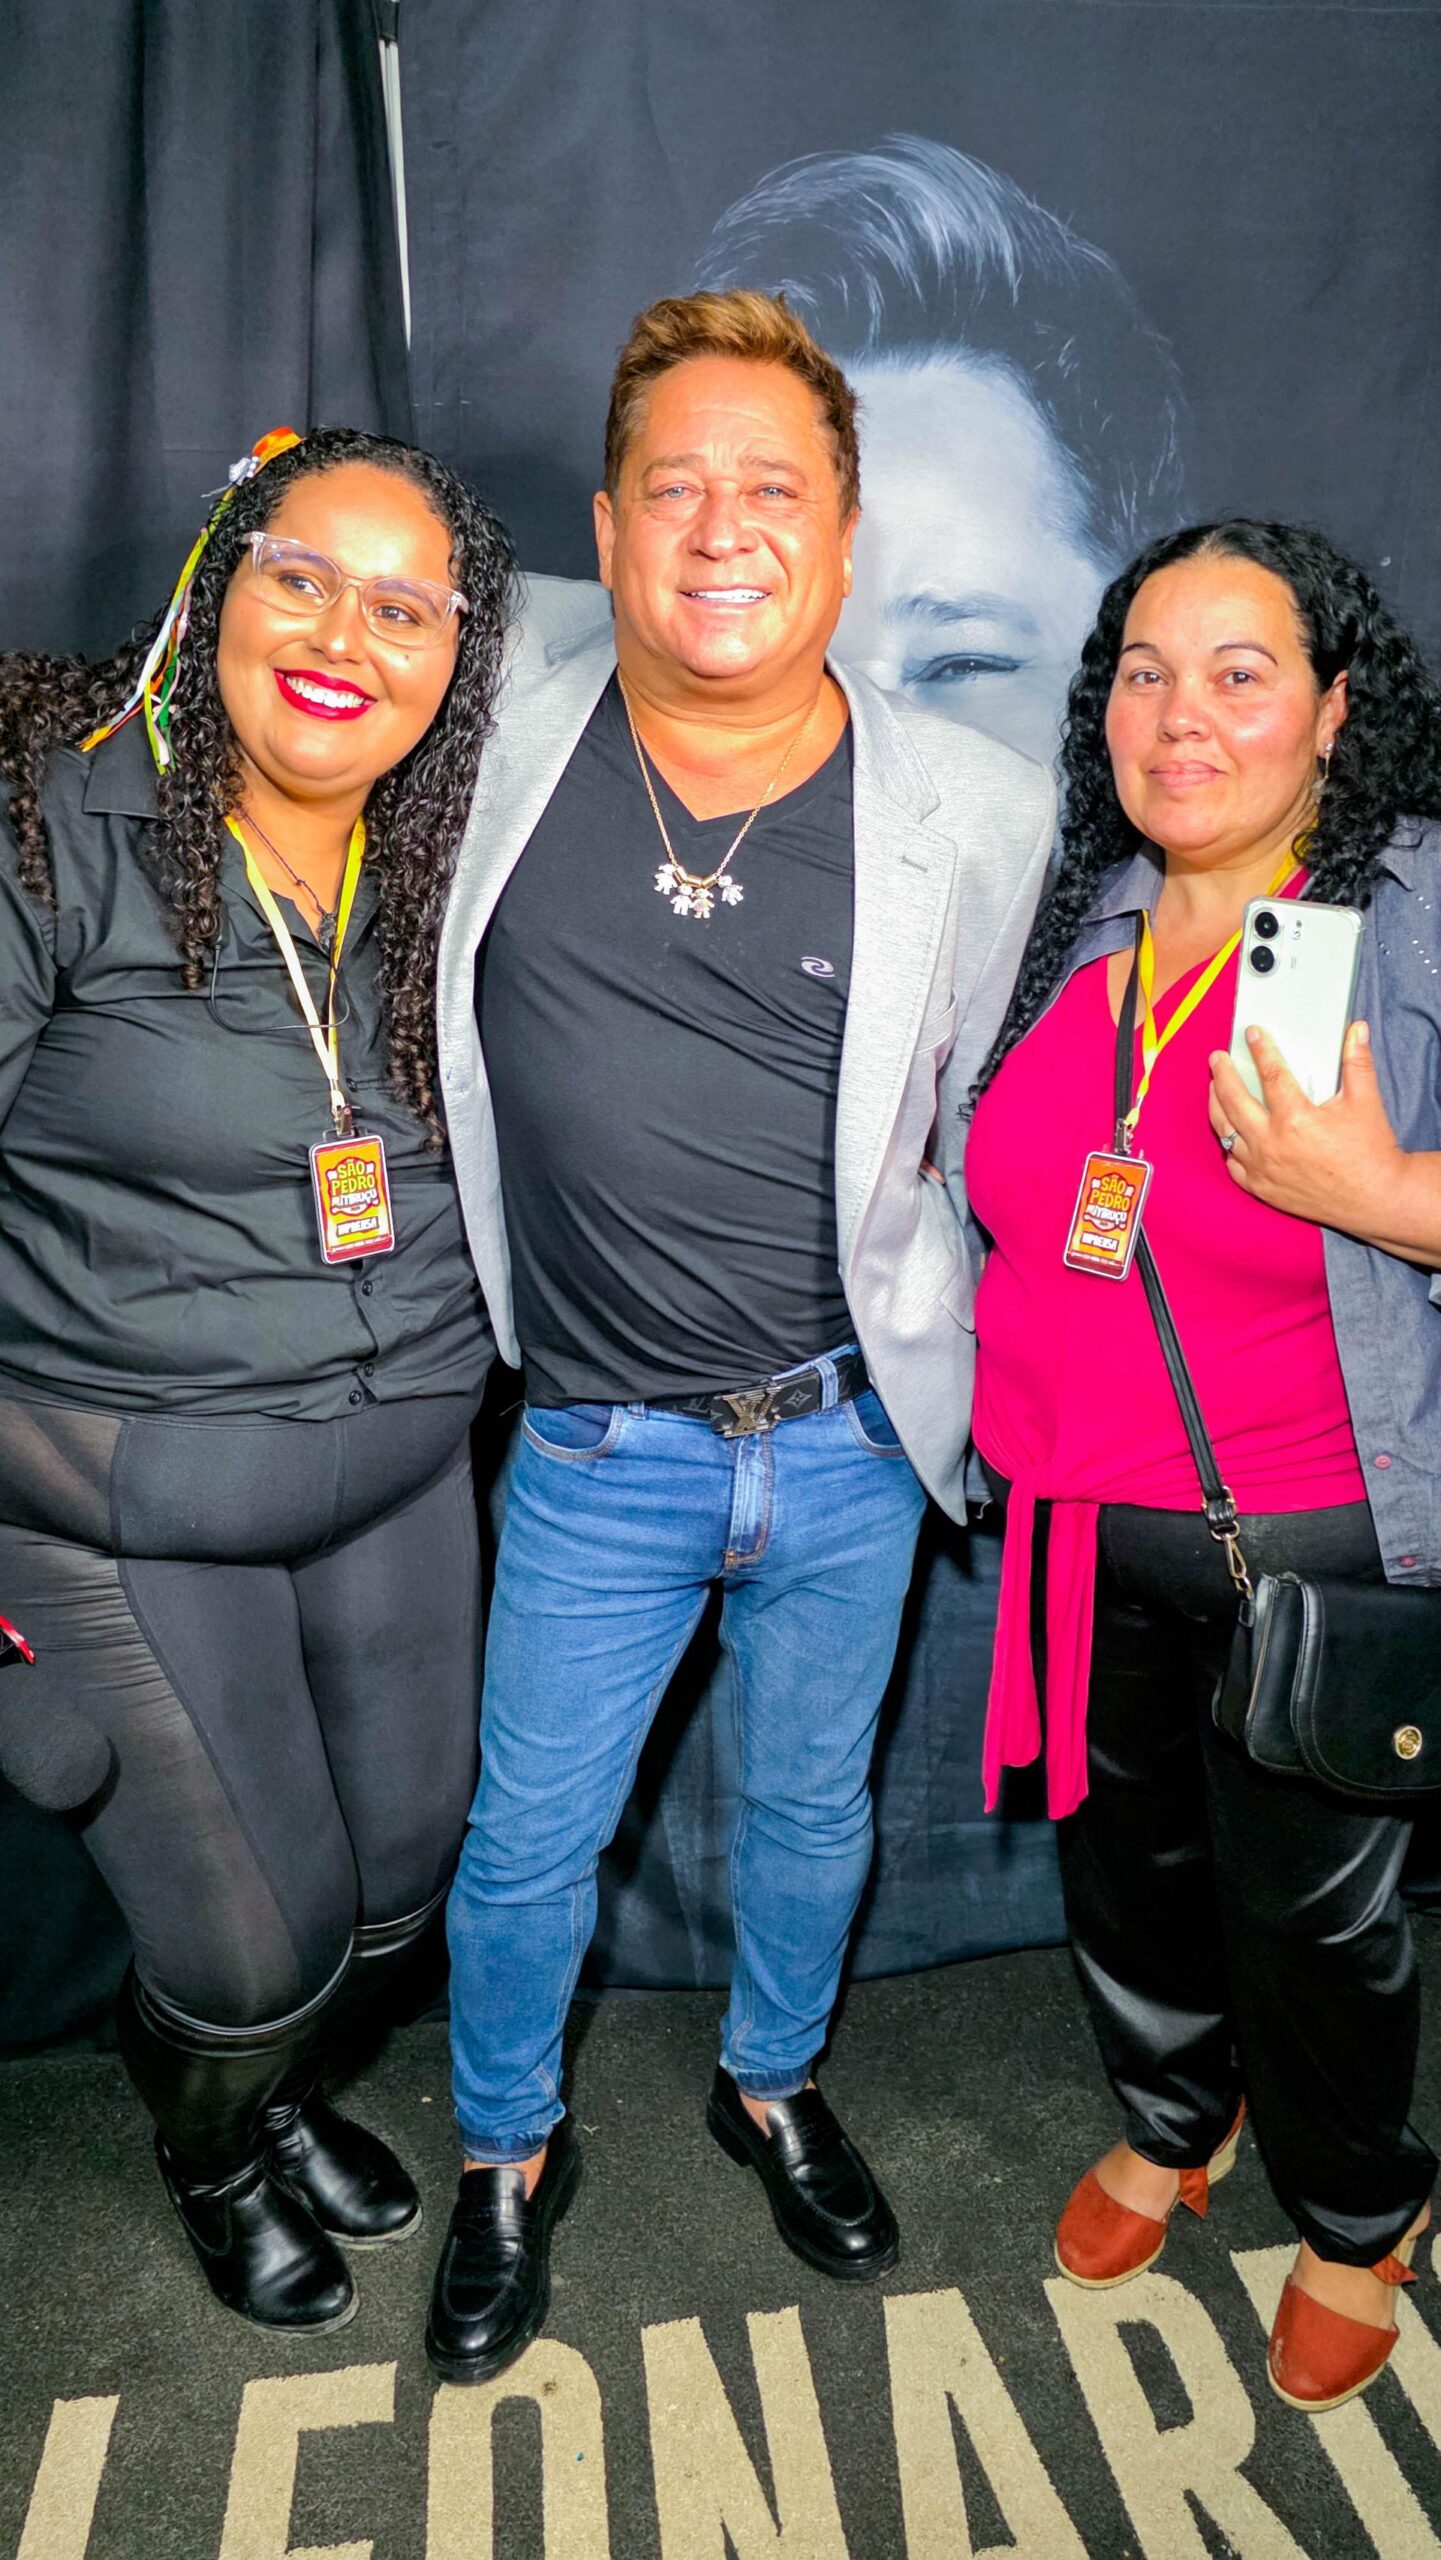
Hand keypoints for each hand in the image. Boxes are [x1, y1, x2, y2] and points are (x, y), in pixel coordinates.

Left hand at [1207, 1022, 1414, 1237]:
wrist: (1375, 1199)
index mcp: (1295, 1119)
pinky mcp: (1262, 1189)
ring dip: (1216, 1107)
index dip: (1260, 1050)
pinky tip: (1228, 1133)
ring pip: (1225, 1132)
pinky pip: (1232, 1164)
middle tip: (1217, 1059)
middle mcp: (1271, 1144)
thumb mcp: (1365, 1102)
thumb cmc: (1370, 1152)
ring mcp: (1262, 1169)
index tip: (1252, 1034)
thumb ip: (1357, 1062)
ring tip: (1214, 1089)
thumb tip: (1357, 1029)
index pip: (1270, 1075)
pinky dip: (1228, 1147)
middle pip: (1234, 1101)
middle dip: (1223, 1075)